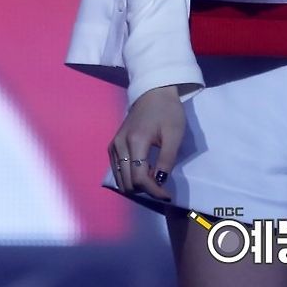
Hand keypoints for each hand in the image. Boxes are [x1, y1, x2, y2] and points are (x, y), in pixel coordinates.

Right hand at [109, 85, 184, 200]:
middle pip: (127, 183)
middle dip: (146, 190)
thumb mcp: (174, 134)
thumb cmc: (167, 111)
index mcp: (135, 141)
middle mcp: (119, 146)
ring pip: (120, 180)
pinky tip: (144, 172)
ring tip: (154, 178)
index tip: (168, 195)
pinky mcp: (112, 146)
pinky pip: (117, 171)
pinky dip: (129, 178)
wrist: (153, 92)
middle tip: (162, 186)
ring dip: (137, 185)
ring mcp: (113, 146)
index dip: (154, 191)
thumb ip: (166, 159)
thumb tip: (159, 182)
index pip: (139, 178)